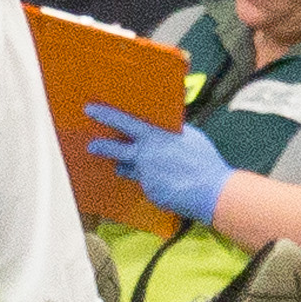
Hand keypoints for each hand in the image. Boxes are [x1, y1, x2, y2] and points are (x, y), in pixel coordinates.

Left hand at [88, 106, 234, 227]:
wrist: (211, 192)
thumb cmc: (204, 161)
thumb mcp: (189, 136)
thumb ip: (170, 133)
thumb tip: (165, 129)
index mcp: (154, 136)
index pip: (124, 122)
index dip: (105, 114)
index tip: (90, 109)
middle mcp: (145, 155)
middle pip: (115, 149)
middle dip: (101, 146)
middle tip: (91, 146)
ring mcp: (145, 175)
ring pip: (128, 168)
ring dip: (125, 167)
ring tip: (122, 167)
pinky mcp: (150, 192)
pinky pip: (146, 183)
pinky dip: (152, 182)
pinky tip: (166, 182)